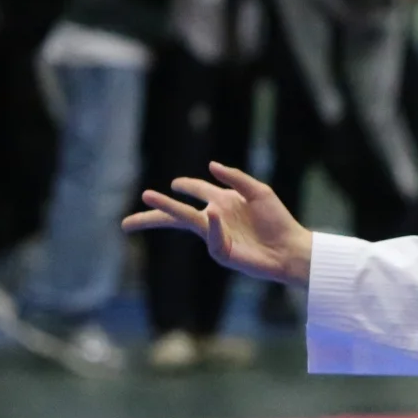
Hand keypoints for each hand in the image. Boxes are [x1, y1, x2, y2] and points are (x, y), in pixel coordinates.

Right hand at [123, 162, 314, 286]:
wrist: (291, 248)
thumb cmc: (279, 220)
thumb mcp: (259, 192)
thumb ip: (235, 178)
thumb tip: (210, 165)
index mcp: (223, 201)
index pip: (197, 190)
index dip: (186, 185)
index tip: (175, 183)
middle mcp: (215, 218)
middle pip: (177, 214)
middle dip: (154, 212)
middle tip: (127, 222)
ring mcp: (216, 235)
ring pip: (185, 220)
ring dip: (166, 208)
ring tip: (148, 197)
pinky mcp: (222, 252)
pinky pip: (211, 235)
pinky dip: (212, 223)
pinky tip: (211, 212)